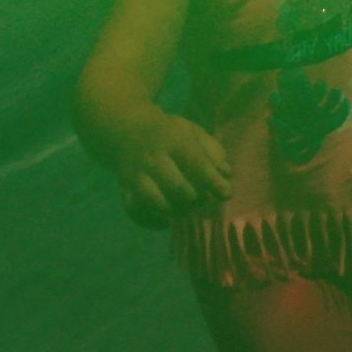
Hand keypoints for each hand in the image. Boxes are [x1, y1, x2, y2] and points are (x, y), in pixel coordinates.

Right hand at [112, 110, 231, 227]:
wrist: (127, 130)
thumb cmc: (170, 134)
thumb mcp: (193, 132)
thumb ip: (212, 152)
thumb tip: (226, 175)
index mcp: (173, 141)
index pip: (195, 163)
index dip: (213, 181)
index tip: (226, 194)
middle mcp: (152, 159)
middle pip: (174, 184)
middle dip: (193, 197)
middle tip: (202, 200)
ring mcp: (136, 176)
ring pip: (153, 200)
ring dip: (173, 211)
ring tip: (185, 210)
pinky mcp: (125, 190)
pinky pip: (135, 211)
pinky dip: (152, 221)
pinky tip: (166, 220)